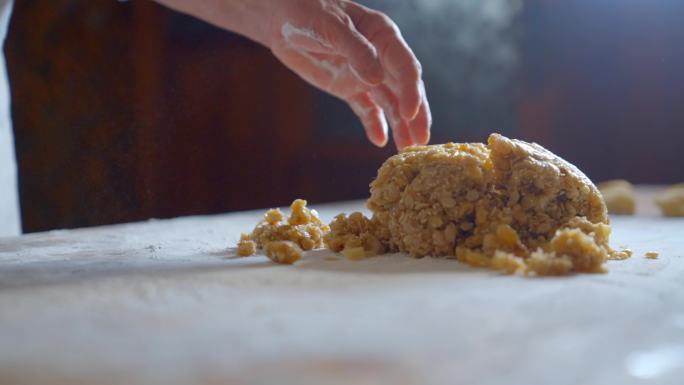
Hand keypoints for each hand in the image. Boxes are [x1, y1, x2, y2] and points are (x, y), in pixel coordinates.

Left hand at [265, 0, 430, 148]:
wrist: (282, 19)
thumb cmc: (308, 11)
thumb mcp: (332, 27)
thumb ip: (356, 51)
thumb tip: (377, 78)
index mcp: (383, 36)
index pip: (406, 67)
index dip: (411, 91)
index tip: (411, 114)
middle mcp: (381, 57)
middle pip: (404, 89)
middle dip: (414, 116)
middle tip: (421, 141)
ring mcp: (365, 74)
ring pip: (389, 103)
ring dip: (399, 125)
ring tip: (405, 149)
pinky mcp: (349, 88)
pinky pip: (366, 109)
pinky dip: (373, 124)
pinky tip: (379, 140)